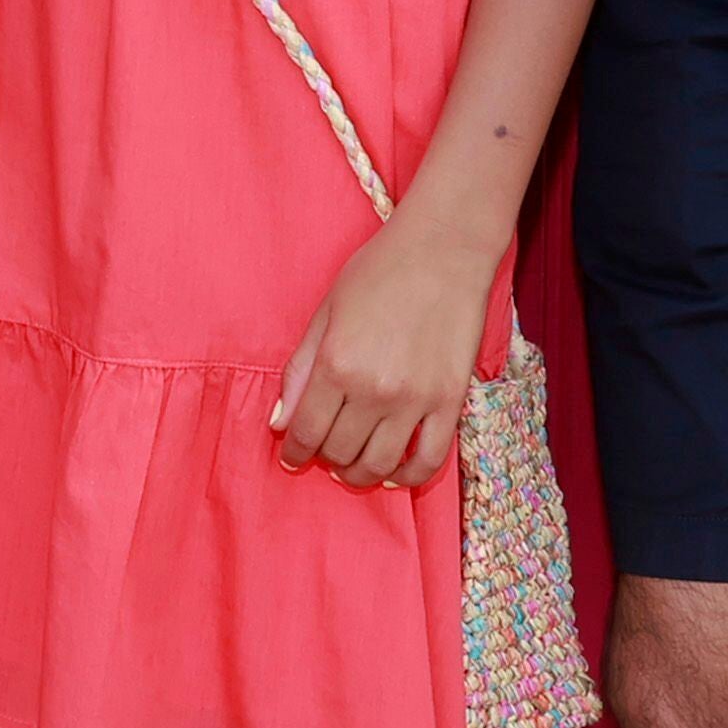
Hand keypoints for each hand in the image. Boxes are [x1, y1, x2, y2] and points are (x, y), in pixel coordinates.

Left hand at [272, 223, 493, 489]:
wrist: (443, 251)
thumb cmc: (378, 272)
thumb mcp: (326, 312)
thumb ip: (300, 369)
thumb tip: (278, 422)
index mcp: (336, 364)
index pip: (306, 431)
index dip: (294, 451)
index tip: (292, 456)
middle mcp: (374, 389)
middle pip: (341, 452)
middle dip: (325, 459)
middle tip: (324, 452)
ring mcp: (415, 400)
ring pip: (380, 465)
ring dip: (360, 475)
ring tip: (353, 468)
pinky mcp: (450, 402)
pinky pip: (429, 461)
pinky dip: (408, 476)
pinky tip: (394, 470)